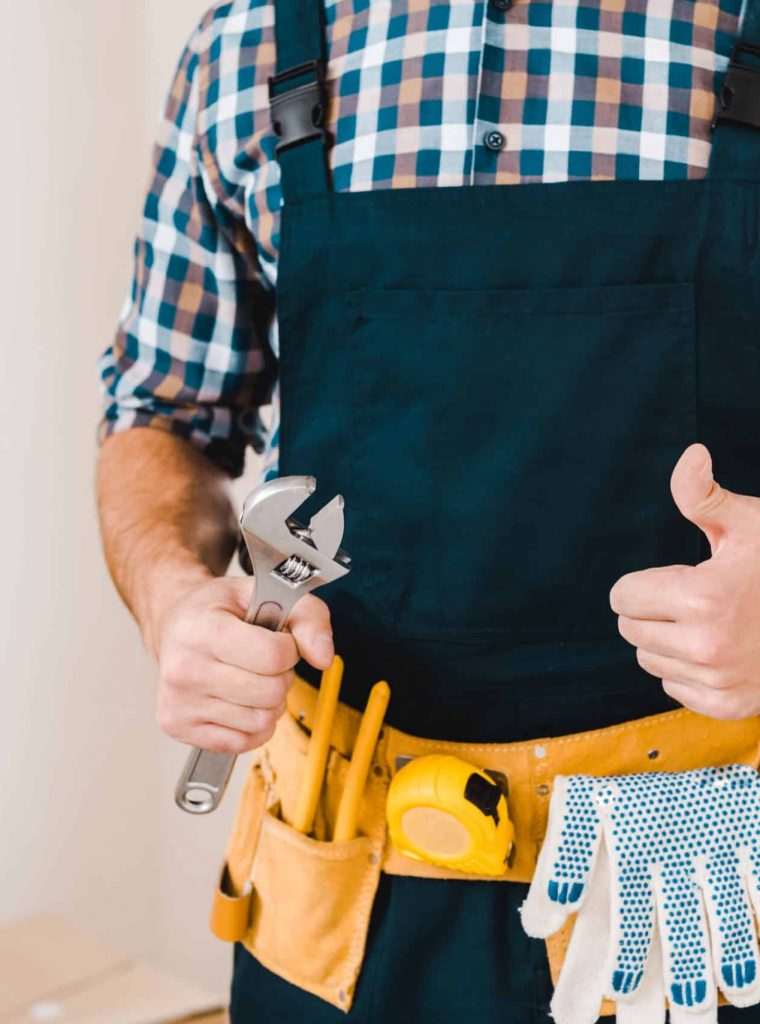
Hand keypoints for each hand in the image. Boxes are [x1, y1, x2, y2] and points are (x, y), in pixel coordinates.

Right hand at [154, 575, 333, 752]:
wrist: (174, 624)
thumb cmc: (220, 609)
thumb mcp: (266, 593)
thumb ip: (308, 617)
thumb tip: (324, 658)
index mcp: (200, 629)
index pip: (273, 656)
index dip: (289, 648)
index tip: (277, 639)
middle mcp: (183, 668)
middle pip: (270, 692)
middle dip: (282, 676)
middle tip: (264, 660)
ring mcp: (178, 702)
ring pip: (261, 720)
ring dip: (270, 702)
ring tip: (250, 678)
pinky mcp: (178, 726)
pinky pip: (244, 742)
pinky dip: (254, 724)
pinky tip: (240, 699)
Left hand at [610, 443, 759, 719]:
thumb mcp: (748, 524)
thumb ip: (703, 495)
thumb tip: (691, 453)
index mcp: (703, 599)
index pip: (622, 596)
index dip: (645, 581)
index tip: (679, 575)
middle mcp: (707, 647)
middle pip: (629, 628)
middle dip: (652, 609)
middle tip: (694, 598)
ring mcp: (719, 682)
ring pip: (647, 658)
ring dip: (666, 640)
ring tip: (709, 622)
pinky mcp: (727, 706)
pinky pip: (672, 686)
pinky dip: (686, 669)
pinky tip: (719, 650)